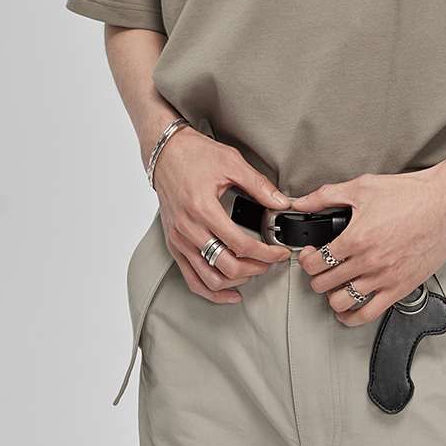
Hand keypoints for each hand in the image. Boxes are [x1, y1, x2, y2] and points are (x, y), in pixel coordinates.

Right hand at [149, 125, 291, 303]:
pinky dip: (212, 292)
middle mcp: (188, 229)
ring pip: (210, 279)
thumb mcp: (231, 162)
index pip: (240, 244)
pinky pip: (192, 278)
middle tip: (271, 261)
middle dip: (256, 268)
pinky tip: (230, 292)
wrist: (165, 153)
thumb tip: (281, 203)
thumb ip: (258, 185)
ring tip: (254, 271)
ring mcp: (179, 240)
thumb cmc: (194, 155)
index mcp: (203, 208)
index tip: (280, 252)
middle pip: (227, 266)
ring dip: (237, 281)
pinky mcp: (174, 245)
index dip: (266, 253)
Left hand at [294, 169, 445, 325]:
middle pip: (325, 283)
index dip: (307, 260)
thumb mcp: (363, 187)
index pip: (316, 262)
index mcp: (356, 238)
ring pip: (342, 301)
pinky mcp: (400, 288)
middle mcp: (368, 261)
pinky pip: (368, 314)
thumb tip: (302, 202)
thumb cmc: (411, 195)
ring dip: (331, 296)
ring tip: (333, 286)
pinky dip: (351, 317)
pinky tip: (347, 311)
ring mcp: (384, 278)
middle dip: (316, 276)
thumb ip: (327, 195)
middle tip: (320, 269)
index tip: (310, 256)